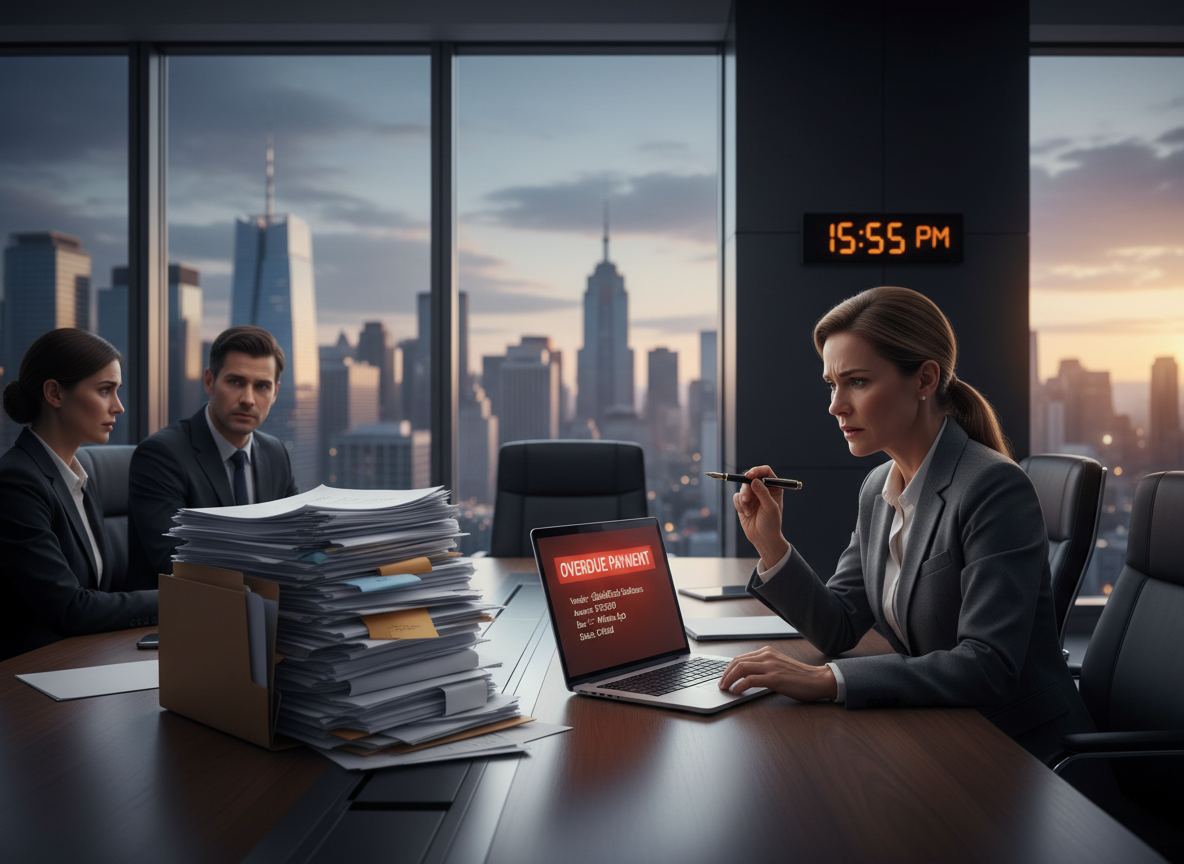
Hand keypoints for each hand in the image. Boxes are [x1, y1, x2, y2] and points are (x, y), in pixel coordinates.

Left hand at [718, 646, 837, 701]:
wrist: (818, 680)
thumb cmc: (800, 676)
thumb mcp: (779, 666)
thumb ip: (765, 667)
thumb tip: (746, 676)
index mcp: (767, 652)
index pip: (741, 658)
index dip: (729, 668)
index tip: (724, 677)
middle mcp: (767, 656)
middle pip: (738, 662)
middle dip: (725, 673)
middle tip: (721, 684)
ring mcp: (771, 666)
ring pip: (741, 668)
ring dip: (729, 679)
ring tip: (725, 688)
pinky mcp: (774, 678)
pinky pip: (750, 680)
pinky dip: (739, 685)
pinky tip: (736, 691)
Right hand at [733, 466, 789, 566]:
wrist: (762, 538)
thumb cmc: (771, 523)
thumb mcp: (770, 507)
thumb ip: (762, 493)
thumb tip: (754, 480)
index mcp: (773, 488)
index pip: (765, 472)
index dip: (757, 471)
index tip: (749, 475)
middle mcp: (762, 489)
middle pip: (751, 478)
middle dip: (747, 488)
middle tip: (747, 498)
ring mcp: (752, 496)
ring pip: (742, 488)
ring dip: (744, 499)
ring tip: (748, 511)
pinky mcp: (743, 503)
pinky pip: (736, 497)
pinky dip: (740, 505)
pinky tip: (746, 513)